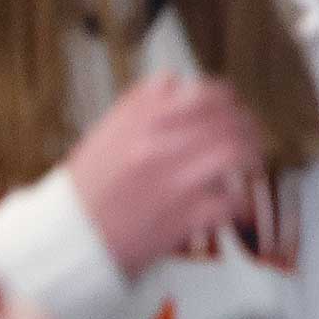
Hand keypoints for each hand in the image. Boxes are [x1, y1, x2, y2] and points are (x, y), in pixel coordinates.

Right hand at [67, 75, 264, 277]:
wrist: (68, 237)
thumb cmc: (89, 190)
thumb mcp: (106, 133)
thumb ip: (142, 104)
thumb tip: (174, 81)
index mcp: (140, 120)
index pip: (206, 93)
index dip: (228, 100)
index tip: (233, 108)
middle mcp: (158, 144)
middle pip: (229, 121)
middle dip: (249, 128)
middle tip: (251, 137)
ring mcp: (173, 179)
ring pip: (234, 152)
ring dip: (250, 158)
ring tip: (249, 165)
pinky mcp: (184, 216)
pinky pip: (230, 200)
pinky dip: (236, 202)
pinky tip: (230, 203)